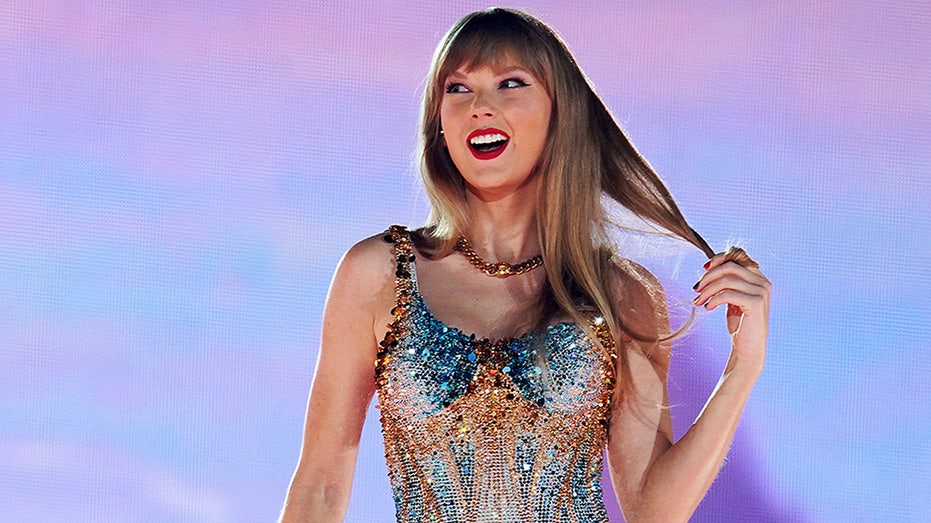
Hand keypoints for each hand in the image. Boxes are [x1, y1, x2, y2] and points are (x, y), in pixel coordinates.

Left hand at [692, 247, 770, 373]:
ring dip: (707, 289)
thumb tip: (709, 266)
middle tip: (696, 288)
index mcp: (758, 277)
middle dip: (708, 276)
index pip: (738, 255)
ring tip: (698, 301)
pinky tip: (707, 307)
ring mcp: (761, 292)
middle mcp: (762, 282)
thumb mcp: (732, 297)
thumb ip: (727, 281)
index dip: (719, 258)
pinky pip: (728, 294)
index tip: (703, 268)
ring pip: (726, 280)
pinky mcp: (756, 303)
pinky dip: (713, 299)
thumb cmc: (739, 323)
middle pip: (730, 266)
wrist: (748, 348)